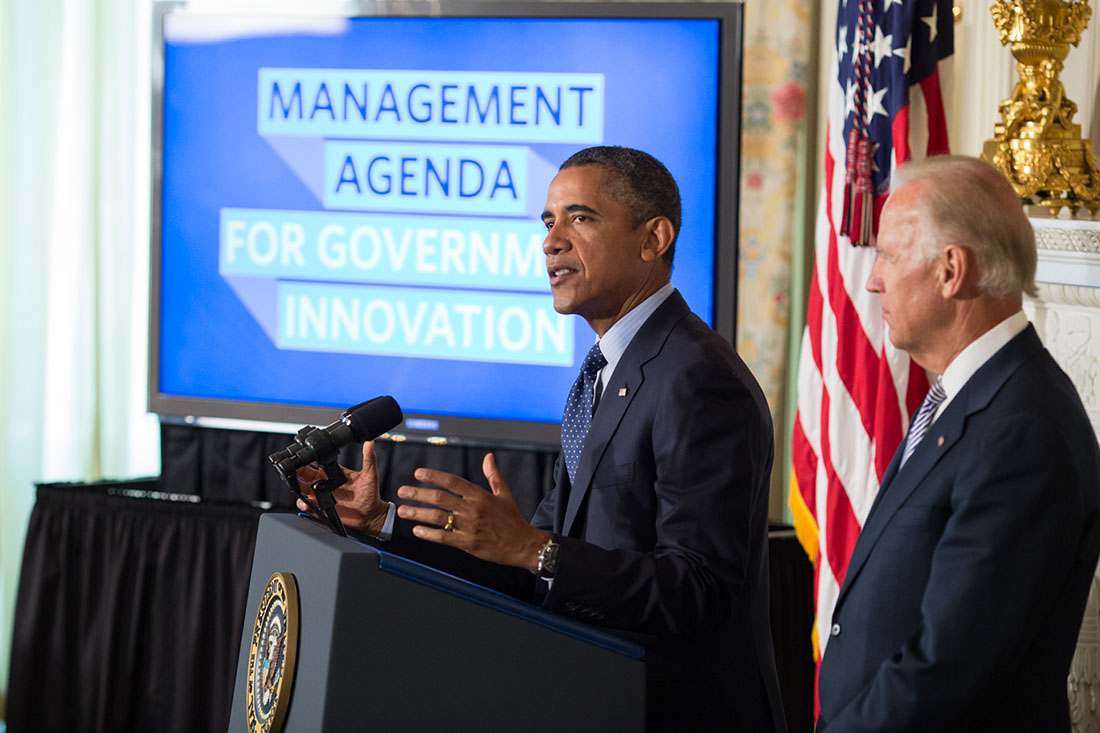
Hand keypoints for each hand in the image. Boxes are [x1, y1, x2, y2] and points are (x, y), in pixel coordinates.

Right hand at [295, 441, 388, 536]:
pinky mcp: (320, 508)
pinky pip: (306, 505)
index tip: (305, 455)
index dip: (309, 457)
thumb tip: (370, 442)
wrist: (371, 515)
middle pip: (304, 473)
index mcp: (334, 472)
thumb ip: (369, 458)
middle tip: (294, 469)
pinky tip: (307, 502)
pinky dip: (302, 503)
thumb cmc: (370, 494)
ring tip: (296, 486)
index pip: (318, 461)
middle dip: (297, 470)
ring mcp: (322, 495)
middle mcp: (325, 482)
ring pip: (301, 488)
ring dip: (296, 486)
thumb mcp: (370, 474)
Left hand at [396, 452, 549, 570]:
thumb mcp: (504, 494)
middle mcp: (472, 509)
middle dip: (418, 494)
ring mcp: (469, 527)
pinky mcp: (468, 543)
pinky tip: (417, 530)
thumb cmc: (513, 520)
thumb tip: (488, 457)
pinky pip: (444, 537)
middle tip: (402, 491)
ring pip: (438, 517)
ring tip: (402, 510)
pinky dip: (428, 534)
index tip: (418, 473)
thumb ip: (493, 475)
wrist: (523, 544)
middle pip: (440, 498)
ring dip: (417, 513)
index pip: (452, 481)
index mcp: (480, 495)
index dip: (434, 476)